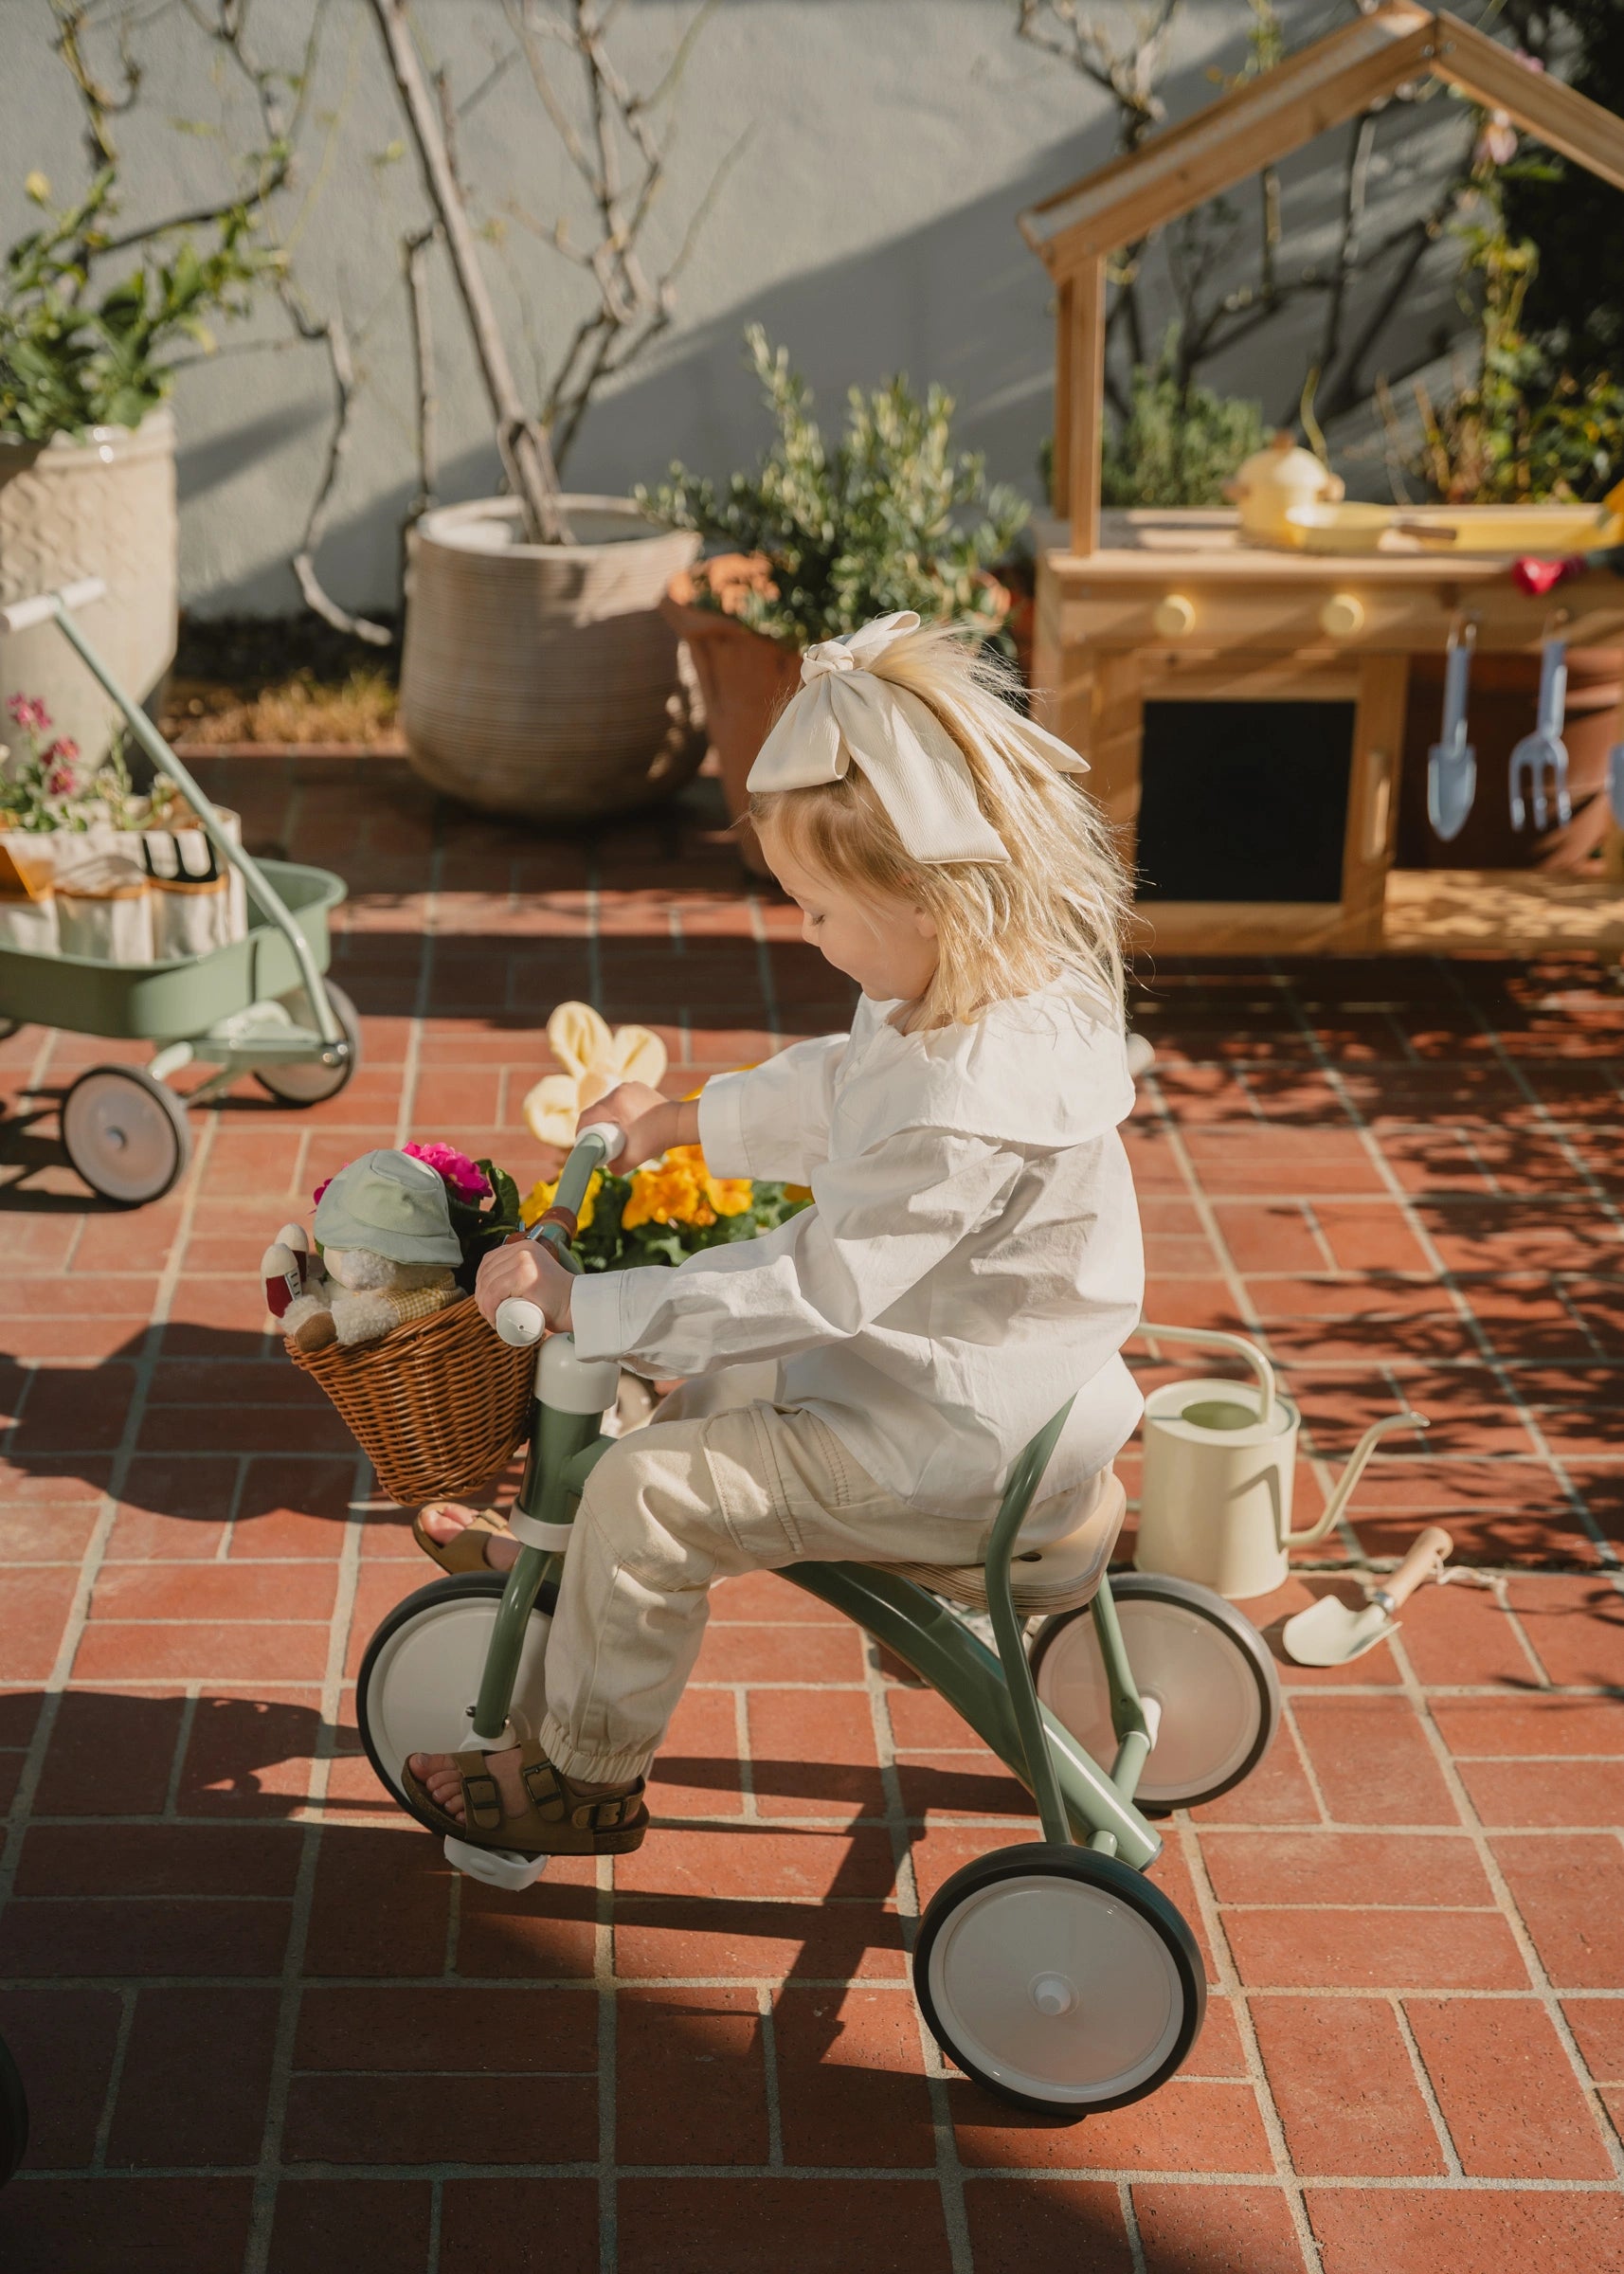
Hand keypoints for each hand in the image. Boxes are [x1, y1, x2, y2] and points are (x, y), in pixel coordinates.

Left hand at [476, 1237, 574, 1332]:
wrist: (576, 1306)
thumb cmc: (555, 1299)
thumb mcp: (533, 1276)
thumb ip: (518, 1272)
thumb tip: (491, 1285)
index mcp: (524, 1247)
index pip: (490, 1260)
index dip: (481, 1282)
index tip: (485, 1301)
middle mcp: (523, 1249)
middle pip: (487, 1272)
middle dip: (481, 1296)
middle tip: (489, 1314)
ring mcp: (524, 1260)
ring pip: (489, 1282)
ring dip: (484, 1304)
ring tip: (492, 1318)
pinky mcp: (525, 1275)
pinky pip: (495, 1290)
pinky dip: (489, 1305)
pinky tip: (493, 1316)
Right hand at [580, 1082, 695, 1165]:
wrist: (681, 1123)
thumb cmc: (658, 1137)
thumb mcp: (633, 1157)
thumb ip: (616, 1167)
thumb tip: (606, 1168)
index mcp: (615, 1102)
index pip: (588, 1116)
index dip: (581, 1132)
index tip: (583, 1144)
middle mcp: (620, 1090)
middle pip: (597, 1109)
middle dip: (594, 1126)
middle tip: (597, 1142)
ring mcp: (630, 1087)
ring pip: (609, 1104)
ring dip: (606, 1117)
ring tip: (609, 1133)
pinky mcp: (638, 1088)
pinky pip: (620, 1100)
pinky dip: (618, 1111)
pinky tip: (621, 1122)